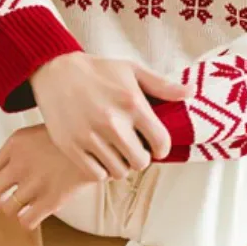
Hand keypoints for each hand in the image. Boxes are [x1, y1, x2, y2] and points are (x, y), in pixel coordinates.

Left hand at [0, 124, 92, 230]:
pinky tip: (36, 214)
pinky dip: (28, 221)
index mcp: (15, 143)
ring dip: (15, 211)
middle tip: (8, 200)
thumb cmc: (74, 137)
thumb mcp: (41, 130)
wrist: (103, 141)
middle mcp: (20, 163)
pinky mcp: (51, 200)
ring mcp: (35, 183)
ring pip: (8, 209)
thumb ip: (22, 147)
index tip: (1, 186)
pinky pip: (26, 221)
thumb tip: (8, 169)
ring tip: (26, 206)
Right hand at [31, 53, 190, 180]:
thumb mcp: (131, 70)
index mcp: (132, 103)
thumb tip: (190, 93)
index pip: (160, 142)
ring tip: (115, 153)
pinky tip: (100, 157)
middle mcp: (112, 122)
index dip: (161, 148)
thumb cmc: (97, 71)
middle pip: (140, 162)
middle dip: (140, 158)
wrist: (56, 73)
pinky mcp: (71, 147)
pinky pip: (95, 175)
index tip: (155, 146)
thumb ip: (161, 85)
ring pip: (118, 171)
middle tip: (133, 149)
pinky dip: (100, 171)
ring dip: (120, 166)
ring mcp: (90, 137)